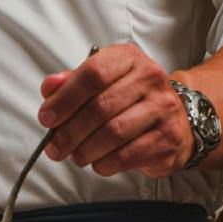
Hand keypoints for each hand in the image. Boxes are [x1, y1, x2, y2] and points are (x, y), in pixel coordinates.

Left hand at [37, 44, 193, 177]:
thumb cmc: (129, 100)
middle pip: (100, 107)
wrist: (176, 120)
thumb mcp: (101, 82)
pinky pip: (127, 155)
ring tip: (74, 156)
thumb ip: (72, 83)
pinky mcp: (168, 138)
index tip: (46, 118)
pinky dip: (105, 163)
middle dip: (69, 131)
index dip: (65, 98)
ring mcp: (163, 108)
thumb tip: (49, 87)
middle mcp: (150, 78)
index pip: (93, 73)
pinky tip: (97, 162)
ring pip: (113, 132)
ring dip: (85, 150)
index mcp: (128, 58)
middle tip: (54, 147)